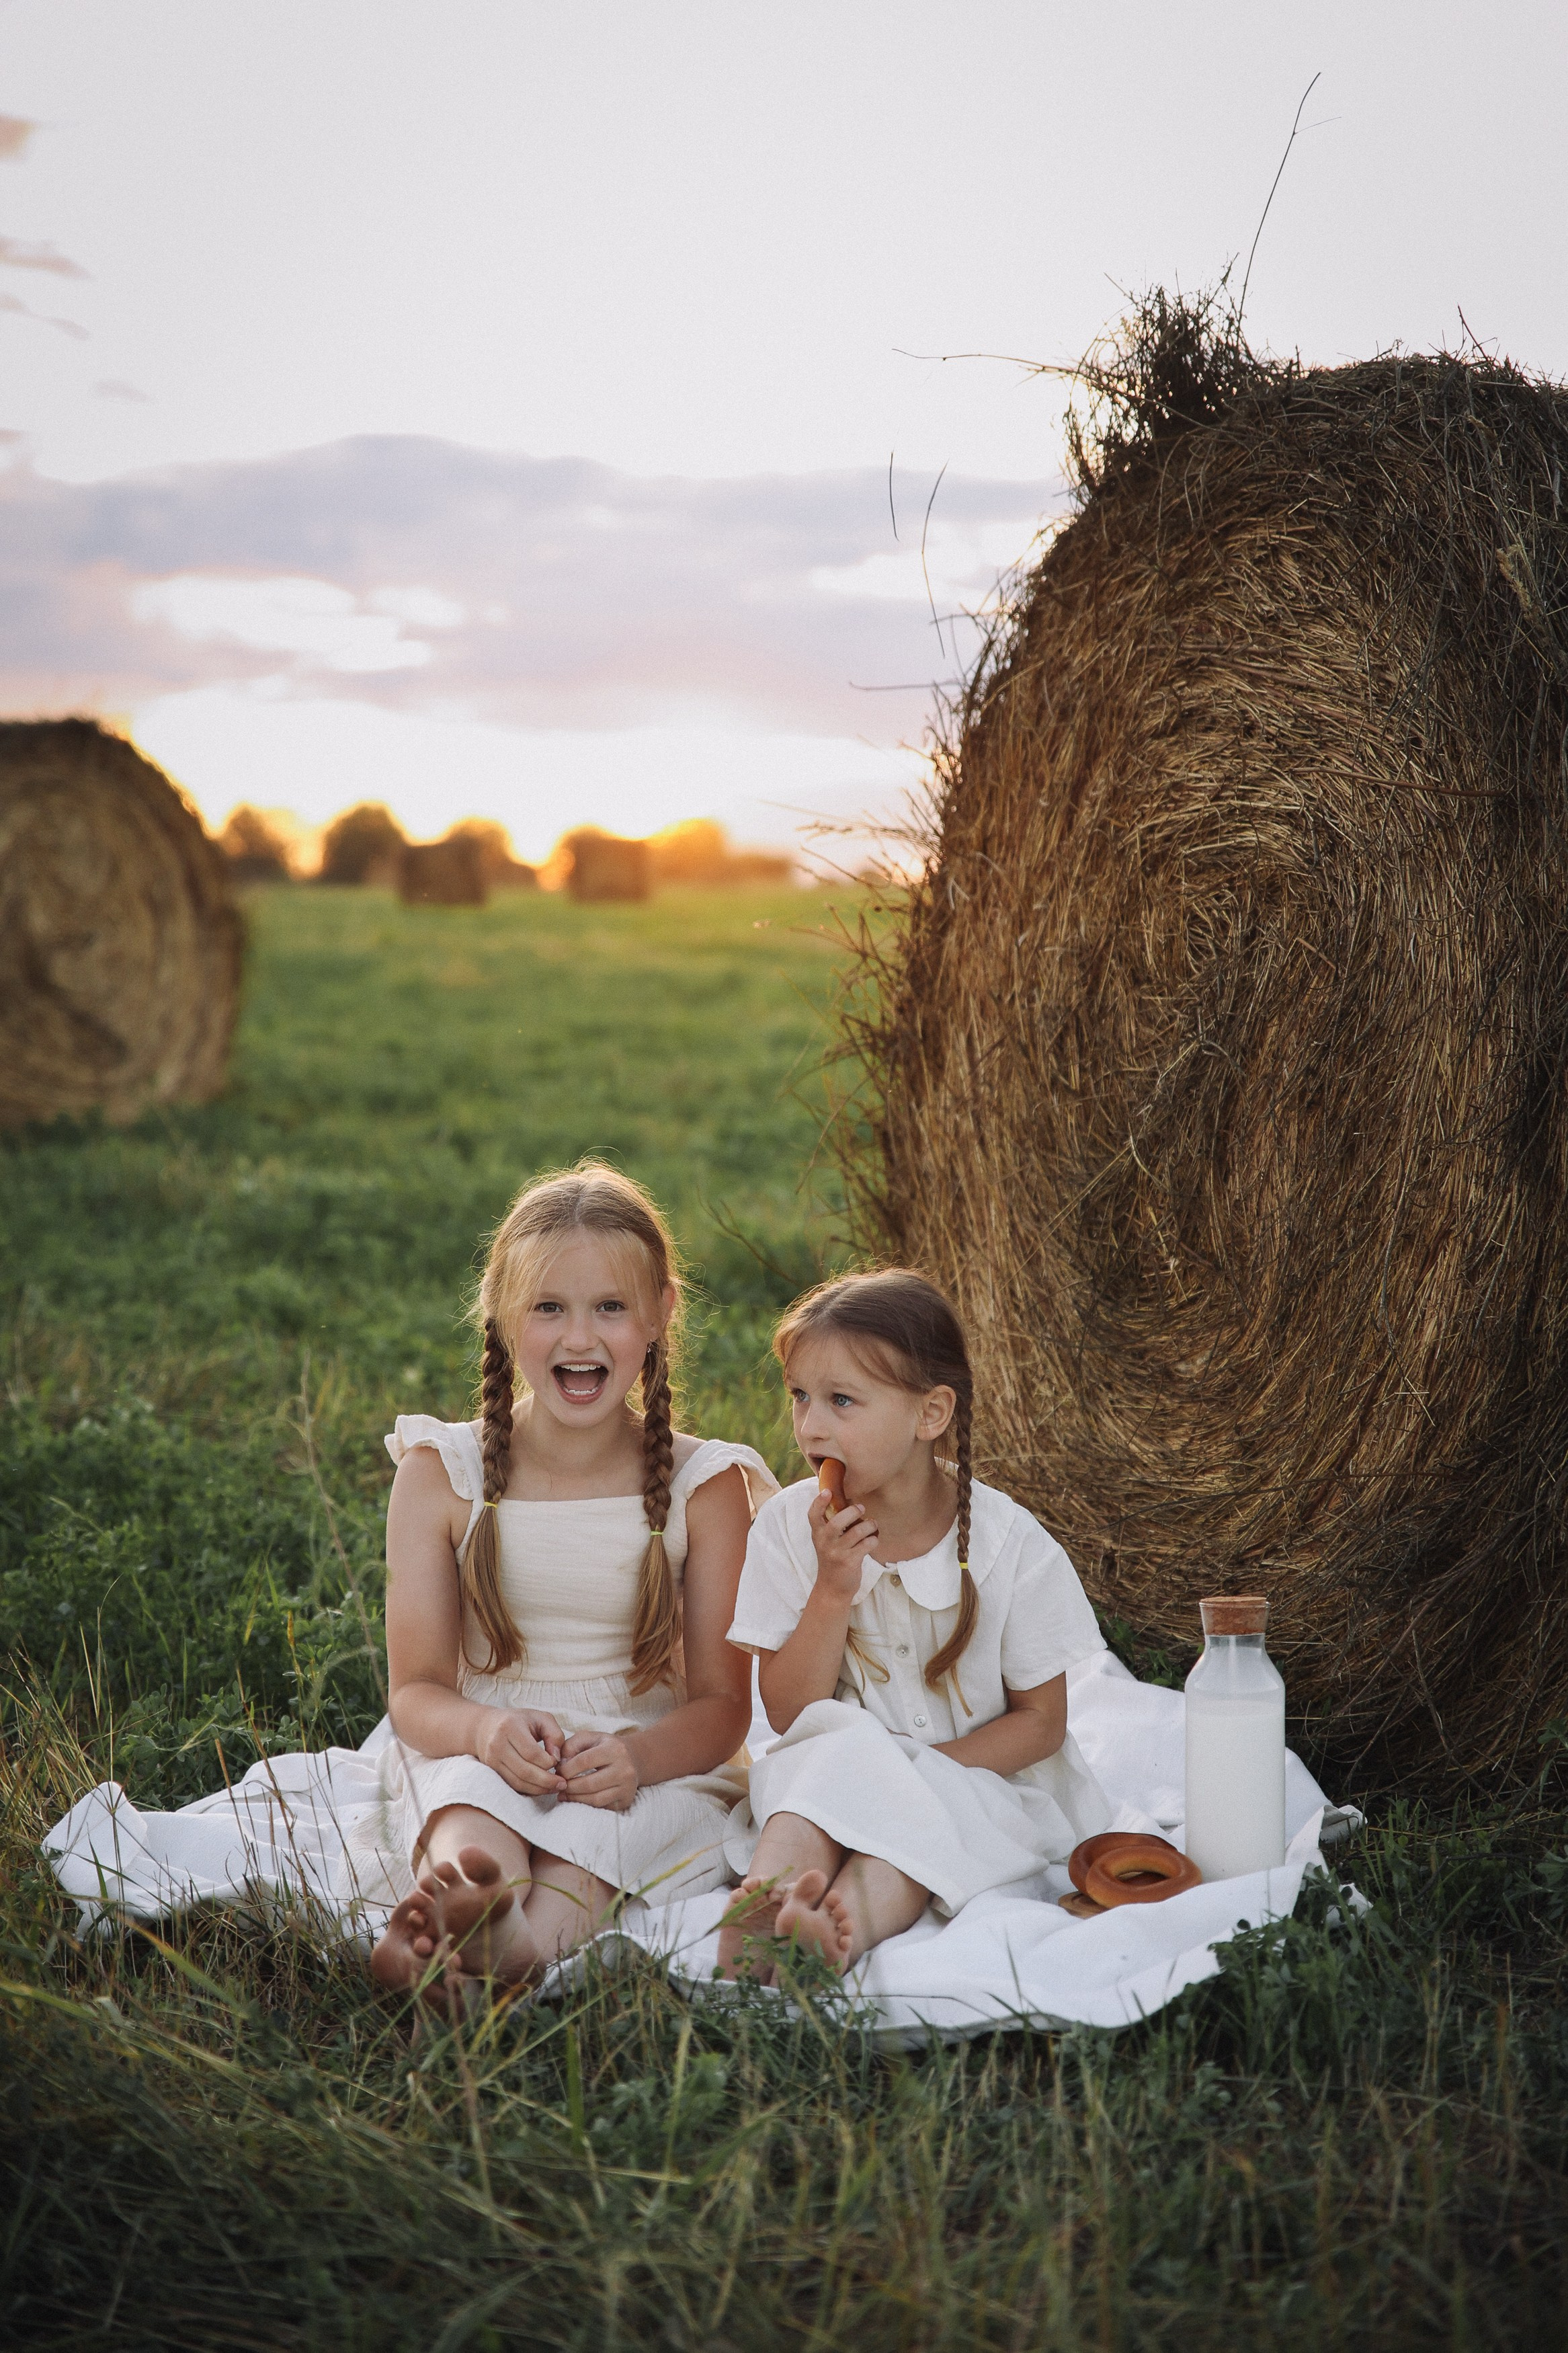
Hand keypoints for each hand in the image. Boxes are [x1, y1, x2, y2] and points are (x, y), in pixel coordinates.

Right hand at [474, 1706, 565, 1795]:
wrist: (486, 1726)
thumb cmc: (519, 1720)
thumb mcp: (540, 1718)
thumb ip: (554, 1734)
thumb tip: (557, 1758)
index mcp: (510, 1727)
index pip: (531, 1752)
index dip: (548, 1762)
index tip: (557, 1762)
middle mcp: (497, 1744)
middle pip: (525, 1770)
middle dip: (546, 1780)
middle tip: (562, 1783)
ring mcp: (492, 1759)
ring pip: (518, 1781)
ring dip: (539, 1788)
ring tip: (554, 1787)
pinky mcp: (492, 1770)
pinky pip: (512, 1785)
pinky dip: (529, 1790)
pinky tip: (541, 1788)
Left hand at [557, 1729, 639, 1811]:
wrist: (634, 1758)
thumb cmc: (606, 1747)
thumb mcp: (589, 1738)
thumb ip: (571, 1746)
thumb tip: (560, 1765)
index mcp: (614, 1749)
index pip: (584, 1761)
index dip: (566, 1769)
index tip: (558, 1772)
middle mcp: (624, 1769)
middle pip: (589, 1784)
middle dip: (569, 1787)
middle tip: (559, 1786)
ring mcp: (627, 1787)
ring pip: (595, 1799)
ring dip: (575, 1799)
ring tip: (564, 1794)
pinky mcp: (626, 1801)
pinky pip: (602, 1807)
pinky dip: (586, 1805)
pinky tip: (577, 1799)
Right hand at [807, 1486, 878, 1604]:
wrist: (832, 1588)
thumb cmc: (833, 1559)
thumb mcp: (826, 1542)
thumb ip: (831, 1525)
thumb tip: (850, 1503)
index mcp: (817, 1534)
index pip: (813, 1515)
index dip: (819, 1502)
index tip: (827, 1491)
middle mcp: (824, 1542)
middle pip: (837, 1521)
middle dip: (853, 1511)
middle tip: (861, 1508)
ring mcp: (837, 1553)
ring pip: (857, 1531)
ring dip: (869, 1525)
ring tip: (873, 1525)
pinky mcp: (850, 1562)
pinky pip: (867, 1544)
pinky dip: (874, 1540)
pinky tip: (873, 1540)